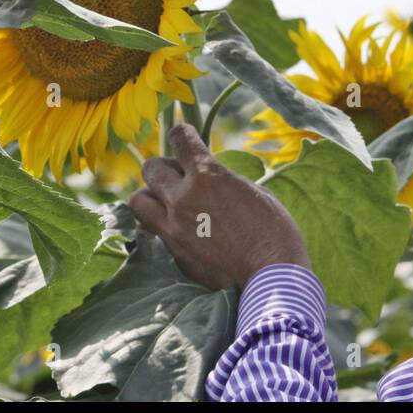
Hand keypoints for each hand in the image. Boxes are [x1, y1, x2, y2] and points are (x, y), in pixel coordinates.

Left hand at [129, 123, 310, 289]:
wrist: (271, 278)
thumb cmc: (274, 231)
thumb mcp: (253, 192)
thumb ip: (223, 181)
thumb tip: (208, 179)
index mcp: (208, 175)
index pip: (180, 138)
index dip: (183, 134)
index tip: (185, 136)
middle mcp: (183, 198)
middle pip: (151, 168)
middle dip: (164, 167)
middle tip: (179, 176)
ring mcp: (173, 228)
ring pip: (138, 200)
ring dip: (150, 196)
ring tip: (167, 202)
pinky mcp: (172, 253)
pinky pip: (148, 232)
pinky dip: (155, 227)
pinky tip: (172, 229)